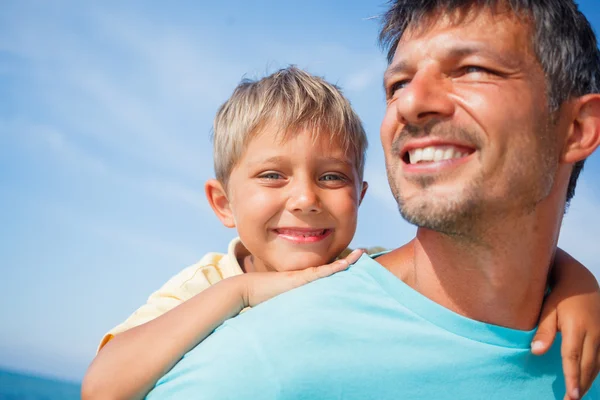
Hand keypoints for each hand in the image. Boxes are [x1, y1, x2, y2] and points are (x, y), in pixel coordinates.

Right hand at [239, 249, 363, 307]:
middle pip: (332, 267)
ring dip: (347, 261)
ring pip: (330, 267)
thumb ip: (291, 306)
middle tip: (364, 253)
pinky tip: (346, 263)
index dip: (340, 267)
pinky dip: (335, 268)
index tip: (353, 263)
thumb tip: (297, 318)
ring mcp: (304, 276)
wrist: (247, 290)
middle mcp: (306, 276)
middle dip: (348, 261)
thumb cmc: (261, 298)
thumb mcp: (281, 302)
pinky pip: (321, 272)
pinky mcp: (300, 279)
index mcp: (303, 281)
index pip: (326, 273)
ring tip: (362, 254)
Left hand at [531, 250, 599, 399]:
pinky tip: (587, 380)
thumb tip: (536, 352)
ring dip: (588, 381)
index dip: (572, 378)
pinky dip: (595, 371)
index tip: (571, 395)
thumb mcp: (548, 309)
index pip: (573, 357)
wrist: (581, 281)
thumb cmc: (559, 295)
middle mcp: (594, 333)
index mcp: (577, 327)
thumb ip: (543, 330)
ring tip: (578, 395)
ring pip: (597, 364)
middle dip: (581, 386)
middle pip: (588, 365)